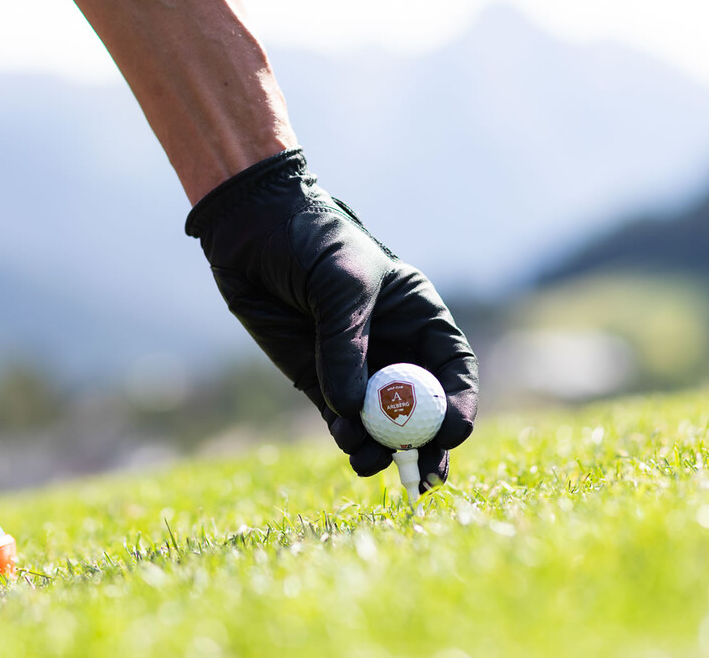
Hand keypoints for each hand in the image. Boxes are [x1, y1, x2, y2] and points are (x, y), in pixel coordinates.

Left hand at [186, 150, 477, 478]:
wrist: (251, 231)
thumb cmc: (309, 239)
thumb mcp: (339, 281)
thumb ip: (347, 344)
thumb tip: (352, 409)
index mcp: (418, 315)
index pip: (452, 369)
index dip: (458, 404)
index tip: (450, 433)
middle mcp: (394, 347)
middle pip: (423, 408)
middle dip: (426, 444)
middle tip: (425, 477)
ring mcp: (356, 369)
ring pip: (382, 423)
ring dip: (382, 448)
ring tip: (369, 459)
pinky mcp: (318, 382)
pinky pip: (342, 421)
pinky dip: (348, 438)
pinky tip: (347, 443)